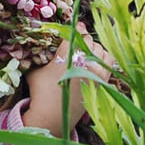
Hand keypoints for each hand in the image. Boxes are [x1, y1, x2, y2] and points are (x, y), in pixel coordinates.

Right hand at [21, 22, 114, 140]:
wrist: (52, 117)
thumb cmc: (41, 92)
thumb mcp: (35, 70)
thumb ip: (39, 55)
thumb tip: (39, 42)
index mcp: (66, 55)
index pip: (75, 33)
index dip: (75, 28)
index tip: (75, 27)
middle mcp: (83, 61)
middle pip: (88, 40)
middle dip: (82, 39)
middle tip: (76, 42)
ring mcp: (94, 72)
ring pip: (100, 49)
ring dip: (93, 48)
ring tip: (86, 51)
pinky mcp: (101, 82)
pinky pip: (109, 62)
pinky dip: (104, 58)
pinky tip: (96, 60)